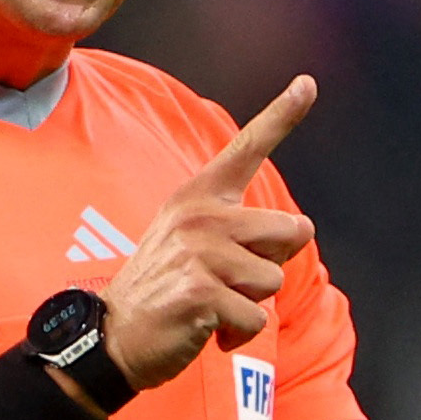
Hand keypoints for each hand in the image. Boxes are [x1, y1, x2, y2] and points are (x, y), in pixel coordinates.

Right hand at [103, 77, 318, 388]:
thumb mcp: (192, 243)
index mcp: (198, 196)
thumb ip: (240, 228)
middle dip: (273, 263)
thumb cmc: (164, 289)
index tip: (307, 83)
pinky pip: (255, 317)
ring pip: (274, 279)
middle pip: (292, 231)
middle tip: (228, 279)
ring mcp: (199, 252)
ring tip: (212, 304)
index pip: (247, 149)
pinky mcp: (201, 292)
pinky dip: (238, 333)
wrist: (113, 337)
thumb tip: (301, 230)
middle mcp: (199, 215)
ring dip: (251, 303)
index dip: (282, 115)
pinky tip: (208, 328)